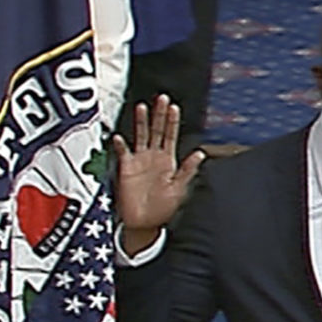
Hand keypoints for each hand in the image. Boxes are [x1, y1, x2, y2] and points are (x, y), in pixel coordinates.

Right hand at [111, 97, 205, 255]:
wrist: (144, 222)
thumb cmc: (163, 208)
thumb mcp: (180, 188)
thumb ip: (189, 170)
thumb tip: (201, 154)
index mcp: (168, 161)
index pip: (171, 136)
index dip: (172, 121)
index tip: (174, 107)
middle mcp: (154, 157)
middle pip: (156, 130)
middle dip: (159, 114)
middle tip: (161, 98)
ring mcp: (139, 161)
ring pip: (140, 136)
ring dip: (141, 122)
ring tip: (143, 107)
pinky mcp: (126, 168)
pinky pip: (123, 152)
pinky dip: (121, 145)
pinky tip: (120, 138)